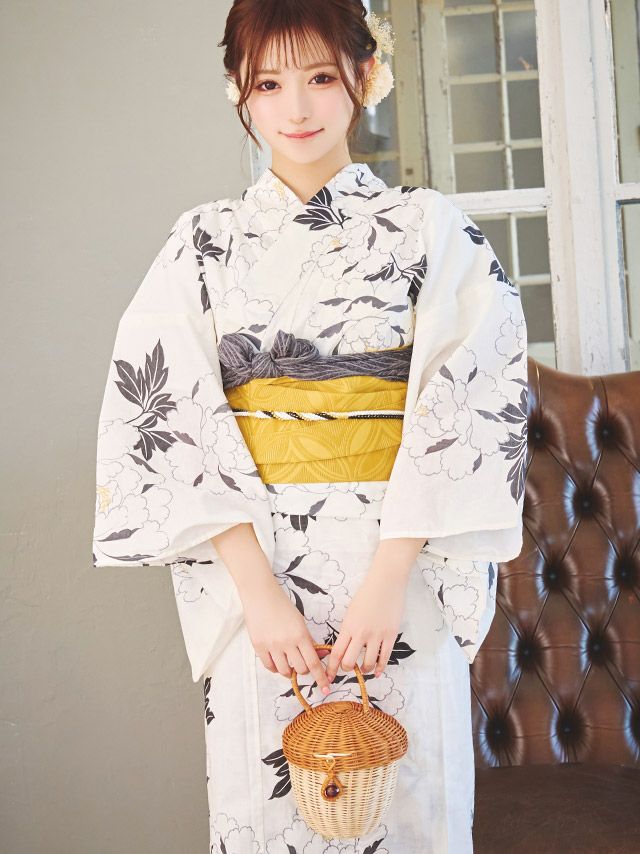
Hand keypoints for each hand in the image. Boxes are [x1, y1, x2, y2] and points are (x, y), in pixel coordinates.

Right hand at [240, 574, 331, 694]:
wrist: (261, 595)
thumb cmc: (283, 606)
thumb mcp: (300, 621)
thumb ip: (308, 640)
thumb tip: (319, 656)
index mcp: (300, 634)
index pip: (314, 662)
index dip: (321, 677)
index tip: (326, 687)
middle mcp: (287, 642)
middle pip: (300, 669)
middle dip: (304, 670)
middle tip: (302, 664)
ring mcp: (272, 645)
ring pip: (284, 671)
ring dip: (289, 671)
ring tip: (288, 662)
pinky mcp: (259, 646)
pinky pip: (269, 666)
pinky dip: (275, 668)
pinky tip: (277, 662)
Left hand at [324, 560, 410, 681]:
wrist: (386, 582)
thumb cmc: (367, 594)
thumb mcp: (351, 612)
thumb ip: (348, 629)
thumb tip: (345, 646)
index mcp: (348, 627)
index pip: (336, 653)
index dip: (331, 668)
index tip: (328, 677)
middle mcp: (361, 633)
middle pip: (349, 662)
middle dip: (346, 669)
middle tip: (348, 668)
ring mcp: (377, 635)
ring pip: (367, 663)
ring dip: (364, 670)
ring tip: (364, 669)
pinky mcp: (391, 635)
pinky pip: (384, 658)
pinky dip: (380, 668)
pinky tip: (378, 672)